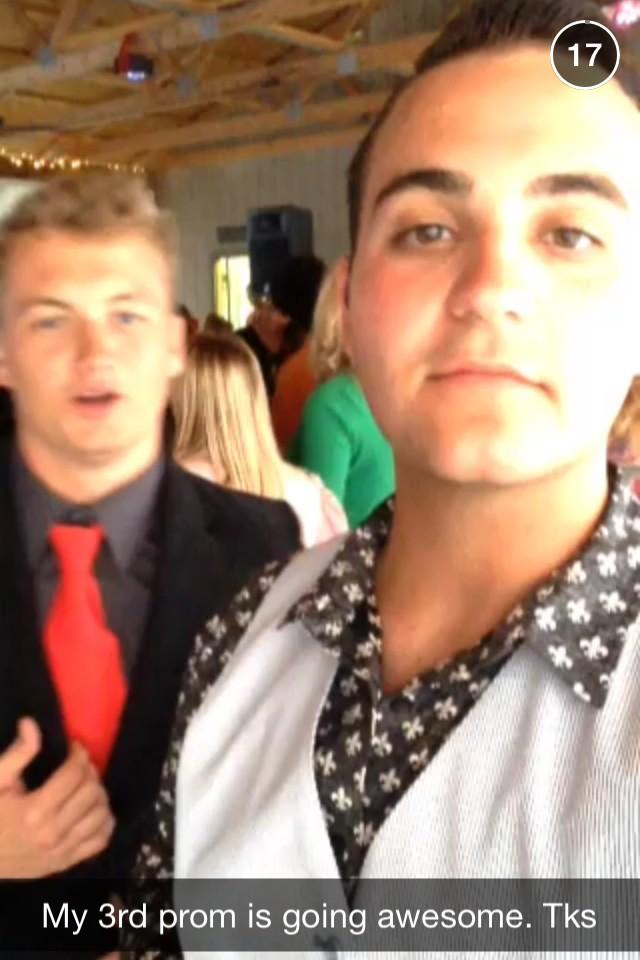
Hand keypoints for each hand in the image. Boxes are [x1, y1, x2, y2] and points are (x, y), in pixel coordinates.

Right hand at [0, 718, 114, 877]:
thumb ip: (17, 754)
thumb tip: (31, 723)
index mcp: (34, 811)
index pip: (73, 774)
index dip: (79, 754)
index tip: (74, 747)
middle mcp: (52, 833)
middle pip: (91, 792)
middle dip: (90, 771)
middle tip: (80, 764)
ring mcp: (61, 851)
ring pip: (100, 815)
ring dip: (99, 794)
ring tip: (86, 785)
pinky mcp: (64, 863)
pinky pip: (100, 841)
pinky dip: (105, 822)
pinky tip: (95, 810)